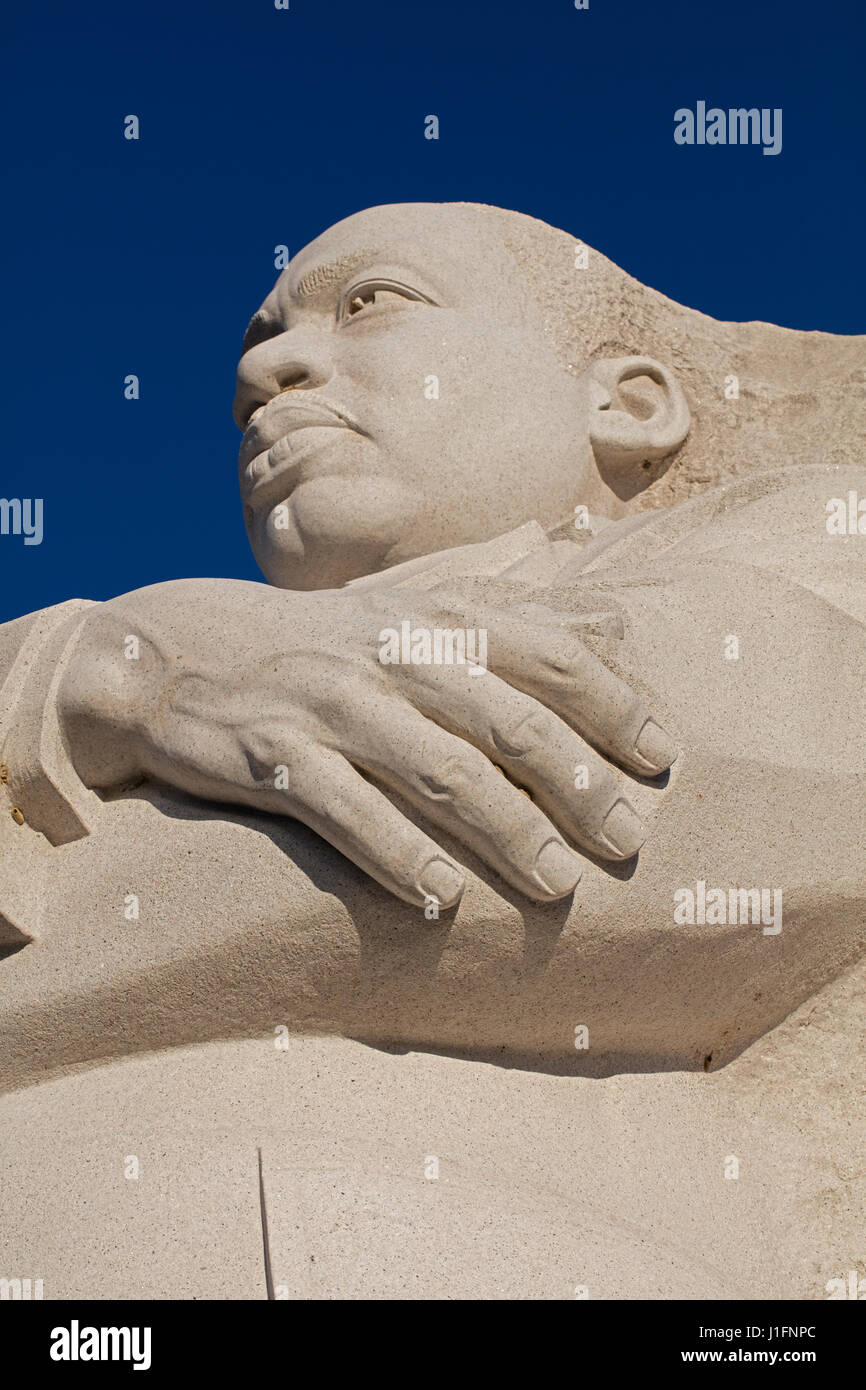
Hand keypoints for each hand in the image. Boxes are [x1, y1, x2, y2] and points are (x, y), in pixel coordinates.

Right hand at [58, 577, 677, 907]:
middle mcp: (391, 655)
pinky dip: (397, 856)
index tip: (664, 758)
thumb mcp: (416, 612)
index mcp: (434, 617)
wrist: (176, 654)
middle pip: (505, 721)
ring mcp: (331, 706)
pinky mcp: (272, 758)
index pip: (547, 653)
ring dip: (506, 830)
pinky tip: (442, 901)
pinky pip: (345, 813)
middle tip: (628, 840)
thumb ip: (518, 615)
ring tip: (558, 886)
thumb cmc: (324, 644)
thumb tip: (621, 621)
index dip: (614, 704)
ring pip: (437, 771)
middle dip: (576, 783)